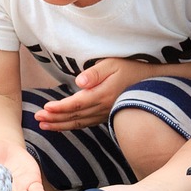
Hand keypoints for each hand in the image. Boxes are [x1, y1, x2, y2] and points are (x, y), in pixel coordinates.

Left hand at [35, 58, 151, 130]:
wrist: (152, 82)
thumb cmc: (131, 69)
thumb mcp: (113, 64)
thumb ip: (95, 73)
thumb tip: (79, 82)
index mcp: (102, 95)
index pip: (76, 104)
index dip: (60, 108)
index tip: (45, 109)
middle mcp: (102, 108)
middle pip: (74, 116)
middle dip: (55, 118)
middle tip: (37, 119)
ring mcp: (104, 114)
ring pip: (79, 123)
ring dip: (61, 125)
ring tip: (44, 125)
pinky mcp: (106, 115)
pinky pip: (86, 123)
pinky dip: (72, 126)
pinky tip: (63, 125)